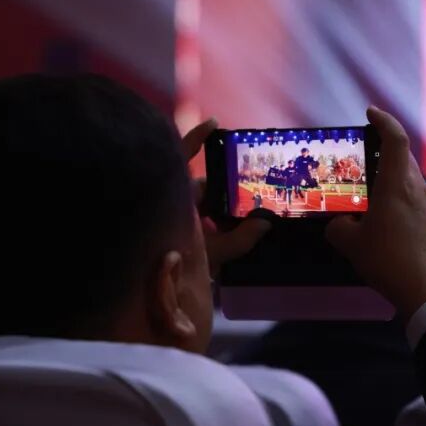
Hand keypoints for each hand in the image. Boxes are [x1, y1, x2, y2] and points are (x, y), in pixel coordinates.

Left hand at [181, 118, 271, 276]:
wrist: (159, 301)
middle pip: (204, 188)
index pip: (181, 160)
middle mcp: (176, 206)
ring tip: (259, 214)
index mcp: (176, 200)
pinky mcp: (188, 239)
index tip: (215, 124)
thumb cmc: (176, 267)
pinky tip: (247, 232)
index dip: (195, 139)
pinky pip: (211, 226)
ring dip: (229, 213)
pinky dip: (226, 228)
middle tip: (258, 188)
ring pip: (208, 208)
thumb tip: (265, 223)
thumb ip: (238, 239)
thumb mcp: (211, 253)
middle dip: (229, 189)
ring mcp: (181, 222)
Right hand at [325, 106, 425, 315]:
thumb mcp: (350, 243)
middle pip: (404, 156)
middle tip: (363, 151)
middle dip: (385, 147)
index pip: (396, 139)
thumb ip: (338, 227)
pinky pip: (415, 197)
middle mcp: (417, 189)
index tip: (371, 113)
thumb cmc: (387, 261)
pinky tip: (386, 213)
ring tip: (371, 184)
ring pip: (411, 177)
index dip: (384, 121)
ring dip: (393, 173)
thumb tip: (339, 224)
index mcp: (397, 185)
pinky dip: (400, 194)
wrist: (425, 290)